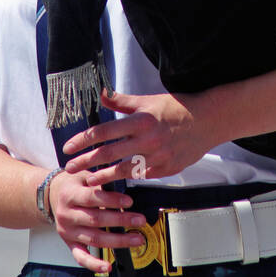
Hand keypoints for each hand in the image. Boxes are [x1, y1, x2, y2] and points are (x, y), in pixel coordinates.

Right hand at [46, 167, 151, 272]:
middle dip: (120, 220)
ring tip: (136, 239)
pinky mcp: (69, 243)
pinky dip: (94, 264)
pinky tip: (107, 267)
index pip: (92, 198)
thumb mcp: (84, 177)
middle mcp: (67, 215)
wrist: (53, 196)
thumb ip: (100, 183)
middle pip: (95, 220)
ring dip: (118, 241)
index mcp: (70, 195)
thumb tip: (123, 189)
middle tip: (139, 220)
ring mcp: (67, 232)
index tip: (129, 202)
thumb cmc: (74, 185)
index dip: (111, 200)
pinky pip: (81, 257)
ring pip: (94, 239)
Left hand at [62, 89, 213, 186]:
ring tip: (88, 181)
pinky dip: (126, 179)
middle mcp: (147, 140)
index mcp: (140, 121)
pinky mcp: (165, 169)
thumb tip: (101, 94)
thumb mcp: (147, 101)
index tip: (69, 147)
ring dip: (102, 176)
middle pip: (108, 154)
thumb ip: (122, 101)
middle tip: (69, 167)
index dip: (83, 140)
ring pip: (123, 170)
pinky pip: (141, 176)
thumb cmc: (176, 108)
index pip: (103, 132)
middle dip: (85, 162)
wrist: (206, 121)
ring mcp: (157, 157)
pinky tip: (115, 181)